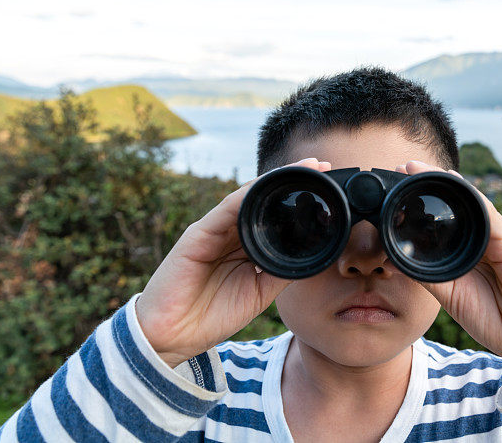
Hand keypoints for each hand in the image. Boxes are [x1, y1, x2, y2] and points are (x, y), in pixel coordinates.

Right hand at [135, 157, 331, 367]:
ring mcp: (213, 230)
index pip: (274, 214)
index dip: (299, 199)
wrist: (175, 336)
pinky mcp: (198, 234)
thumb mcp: (260, 290)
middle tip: (322, 165)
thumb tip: (313, 254)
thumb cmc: (214, 314)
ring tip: (303, 168)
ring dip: (274, 180)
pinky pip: (225, 211)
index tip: (326, 186)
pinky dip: (246, 197)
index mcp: (245, 245)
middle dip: (291, 180)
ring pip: (247, 197)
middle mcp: (230, 232)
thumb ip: (281, 269)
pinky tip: (265, 187)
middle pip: (262, 198)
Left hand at [395, 160, 501, 384]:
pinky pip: (490, 216)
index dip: (417, 204)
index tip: (394, 189)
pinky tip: (456, 182)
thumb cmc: (491, 317)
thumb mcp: (448, 294)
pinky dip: (473, 198)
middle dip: (428, 184)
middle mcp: (480, 240)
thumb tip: (393, 259)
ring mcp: (496, 239)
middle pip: (453, 205)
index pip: (439, 221)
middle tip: (403, 167)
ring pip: (469, 203)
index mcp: (463, 251)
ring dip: (445, 183)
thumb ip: (426, 275)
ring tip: (421, 168)